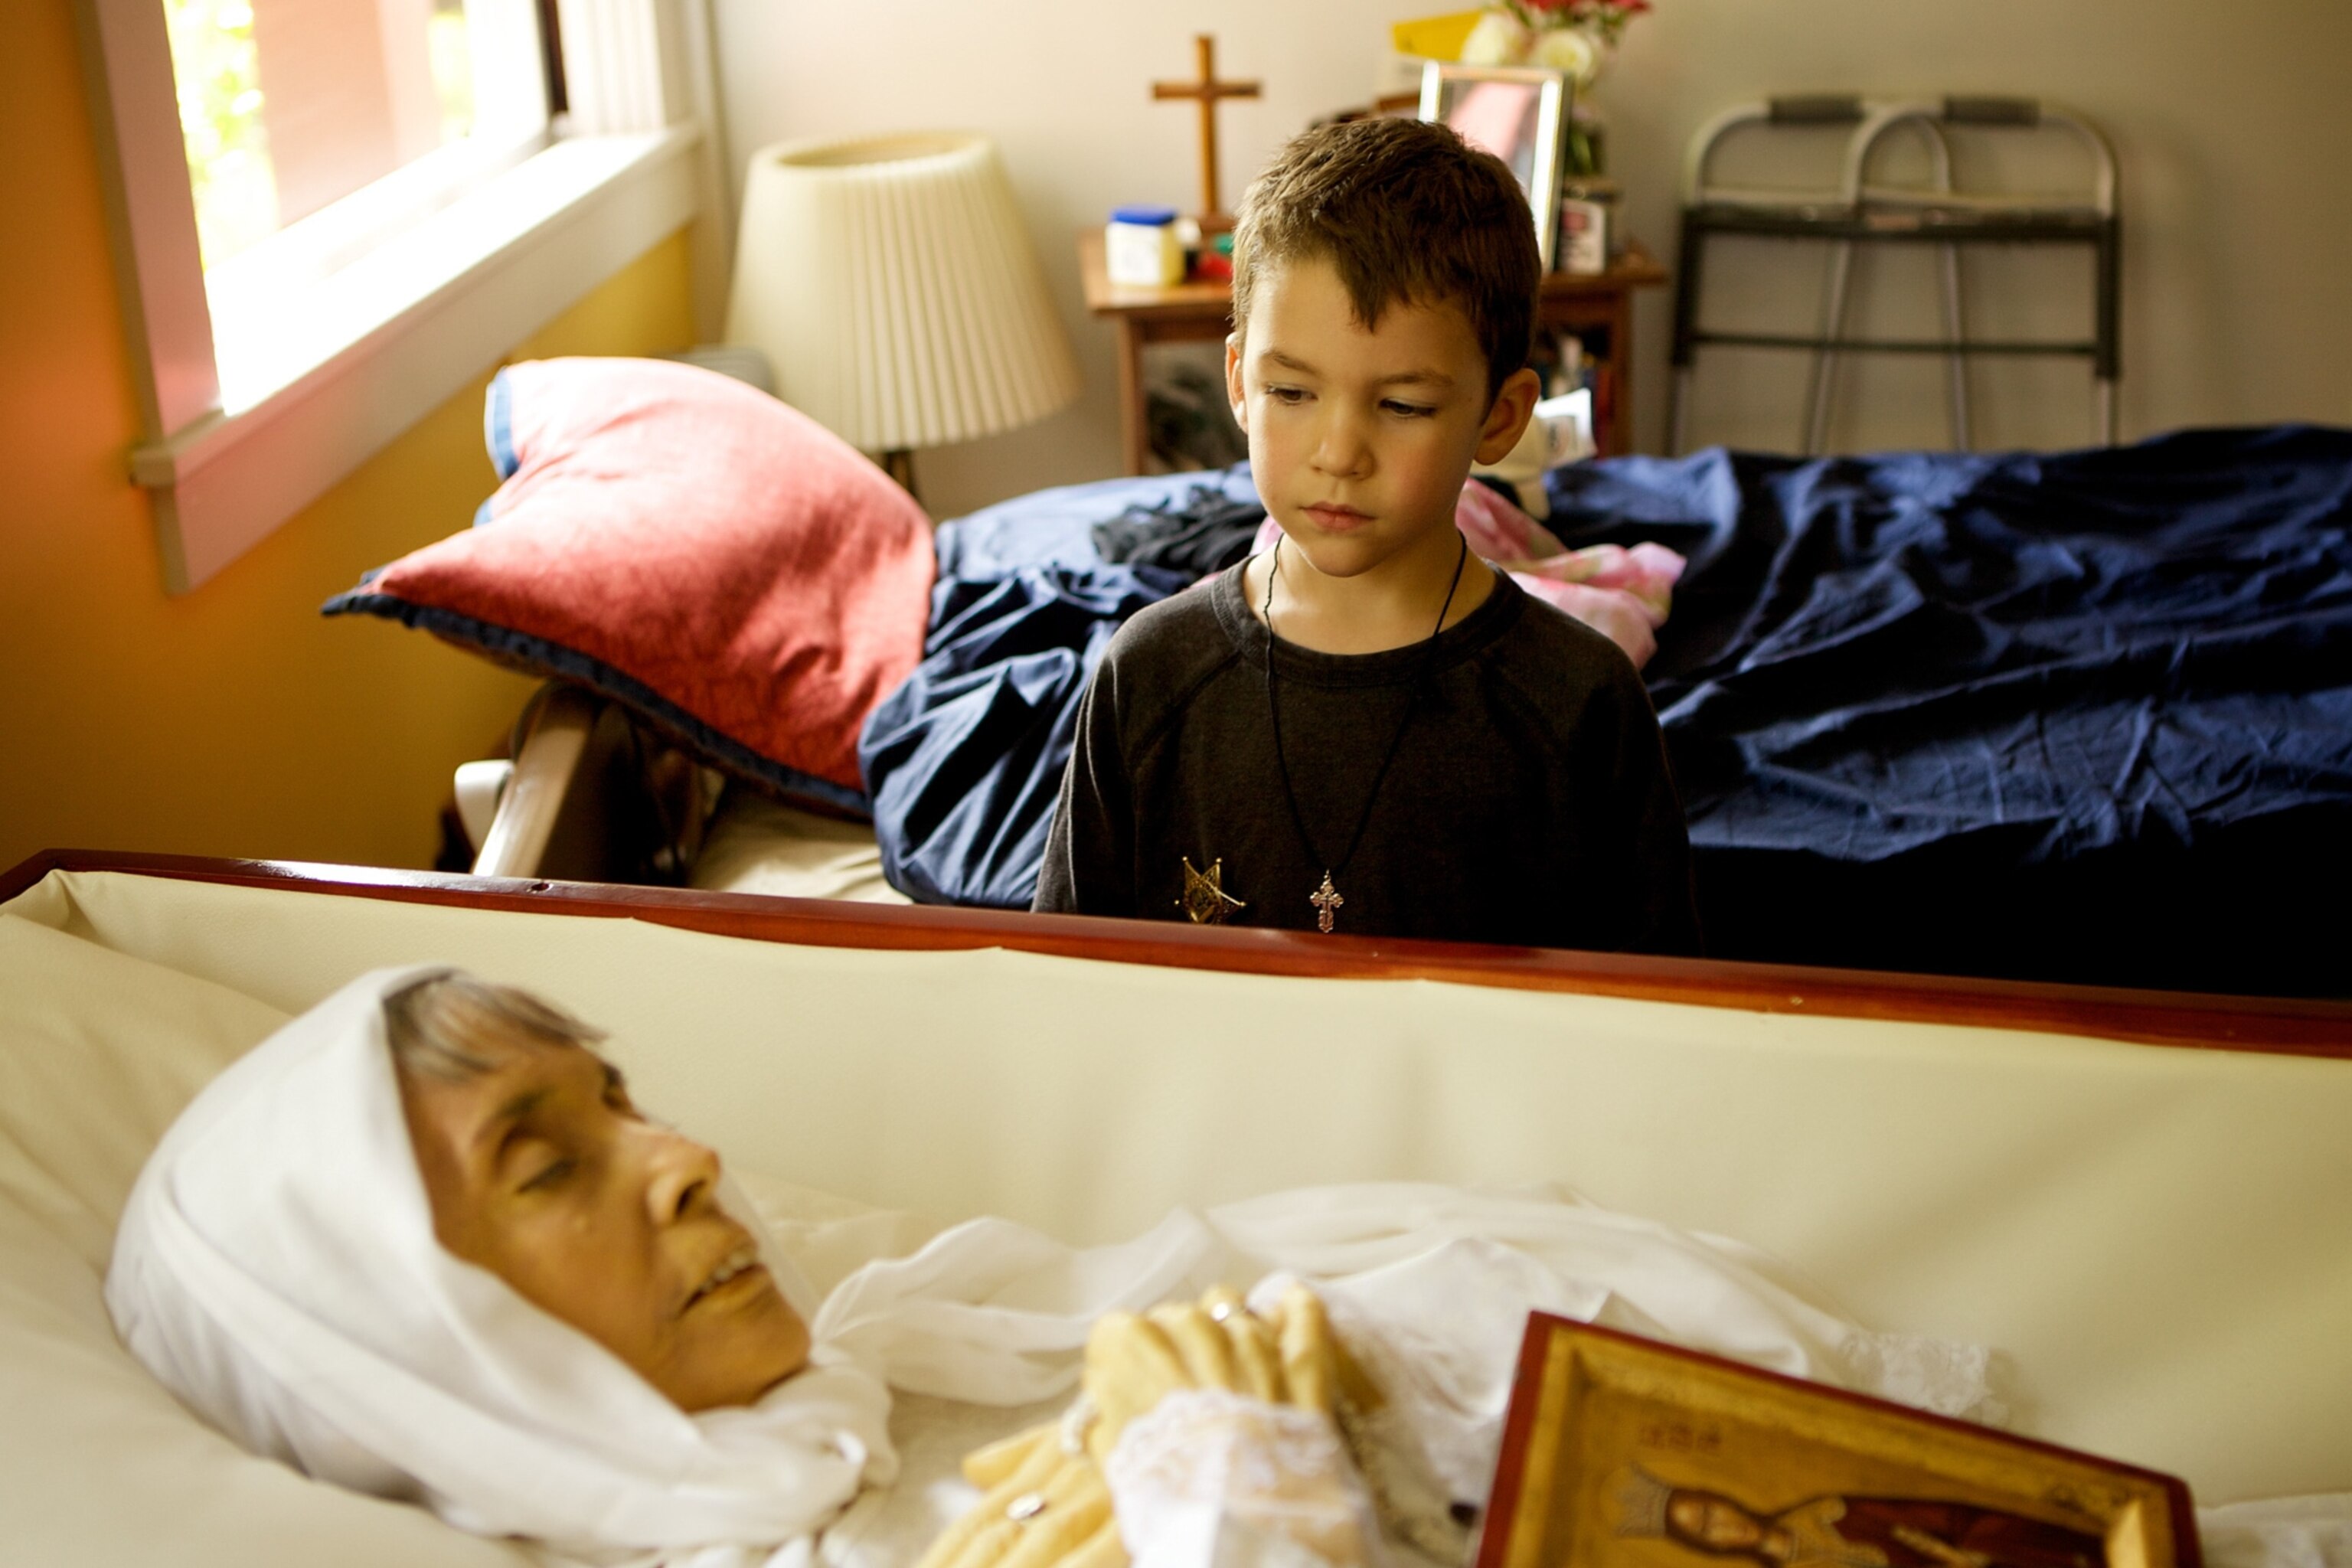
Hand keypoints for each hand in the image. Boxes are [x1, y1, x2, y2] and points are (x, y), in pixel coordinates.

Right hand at [916, 1284, 1360, 1567]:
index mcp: (1133, 1346)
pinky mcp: (1302, 1368)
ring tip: (1227, 1357)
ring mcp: (1252, 1343)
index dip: (1120, 1365)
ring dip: (1229, 1326)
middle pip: (1177, 1317)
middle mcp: (1191, 1329)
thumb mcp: (1099, 1467)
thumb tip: (1001, 1456)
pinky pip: (1305, 1319)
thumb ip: (1059, 1443)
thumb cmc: (1159, 1498)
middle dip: (1173, 1348)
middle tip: (1173, 1393)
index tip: (1123, 1394)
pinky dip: (1298, 1310)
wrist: (1236, 1528)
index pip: (1118, 1332)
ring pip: (1236, 1307)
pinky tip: (1291, 1304)